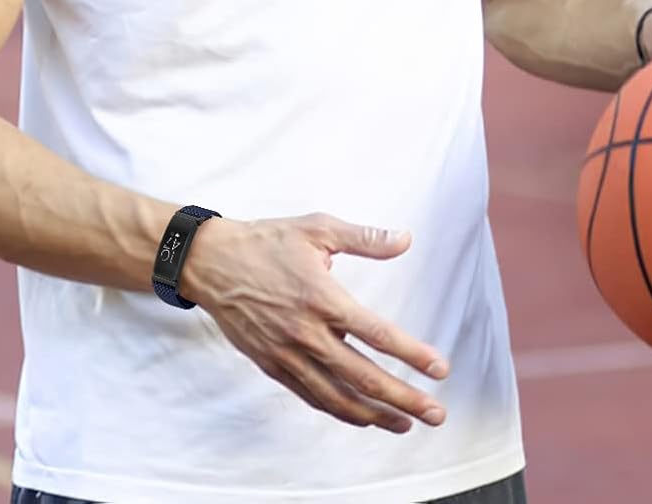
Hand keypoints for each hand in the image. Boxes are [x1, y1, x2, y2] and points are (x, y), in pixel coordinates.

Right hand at [180, 213, 449, 433]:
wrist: (211, 261)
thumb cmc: (266, 241)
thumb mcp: (317, 228)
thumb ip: (364, 238)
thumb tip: (404, 239)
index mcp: (323, 298)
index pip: (378, 334)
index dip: (413, 355)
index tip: (440, 369)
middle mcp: (307, 333)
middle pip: (364, 377)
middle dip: (404, 399)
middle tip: (435, 413)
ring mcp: (288, 354)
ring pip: (338, 397)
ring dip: (375, 415)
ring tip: (405, 423)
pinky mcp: (271, 364)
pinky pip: (310, 396)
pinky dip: (339, 410)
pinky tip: (360, 415)